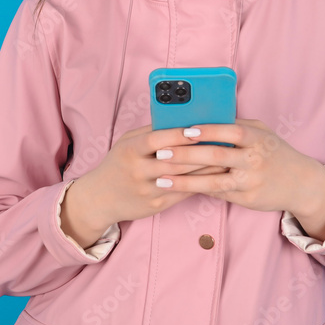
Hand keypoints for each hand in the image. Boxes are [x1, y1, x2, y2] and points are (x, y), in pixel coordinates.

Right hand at [78, 123, 230, 228]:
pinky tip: (214, 175)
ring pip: (182, 178)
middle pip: (174, 160)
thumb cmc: (118, 163)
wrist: (100, 198)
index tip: (199, 129)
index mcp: (129, 151)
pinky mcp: (156, 205)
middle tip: (222, 142)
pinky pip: (183, 192)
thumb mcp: (127, 143)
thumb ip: (150, 132)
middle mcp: (137, 171)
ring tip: (224, 158)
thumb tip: (180, 119)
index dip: (178, 134)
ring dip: (206, 168)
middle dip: (201, 151)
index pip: (156, 140)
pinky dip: (200, 182)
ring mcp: (147, 190)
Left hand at [153, 118, 324, 216]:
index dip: (208, 131)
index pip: (230, 132)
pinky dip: (196, 190)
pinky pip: (217, 193)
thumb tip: (205, 117)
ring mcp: (249, 181)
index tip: (185, 130)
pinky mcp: (246, 199)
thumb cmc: (275, 152)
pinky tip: (177, 188)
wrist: (301, 183)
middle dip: (186, 155)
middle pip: (216, 157)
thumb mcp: (263, 132)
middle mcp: (254, 160)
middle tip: (161, 153)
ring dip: (184, 180)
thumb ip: (238, 125)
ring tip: (161, 178)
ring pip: (212, 181)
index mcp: (257, 138)